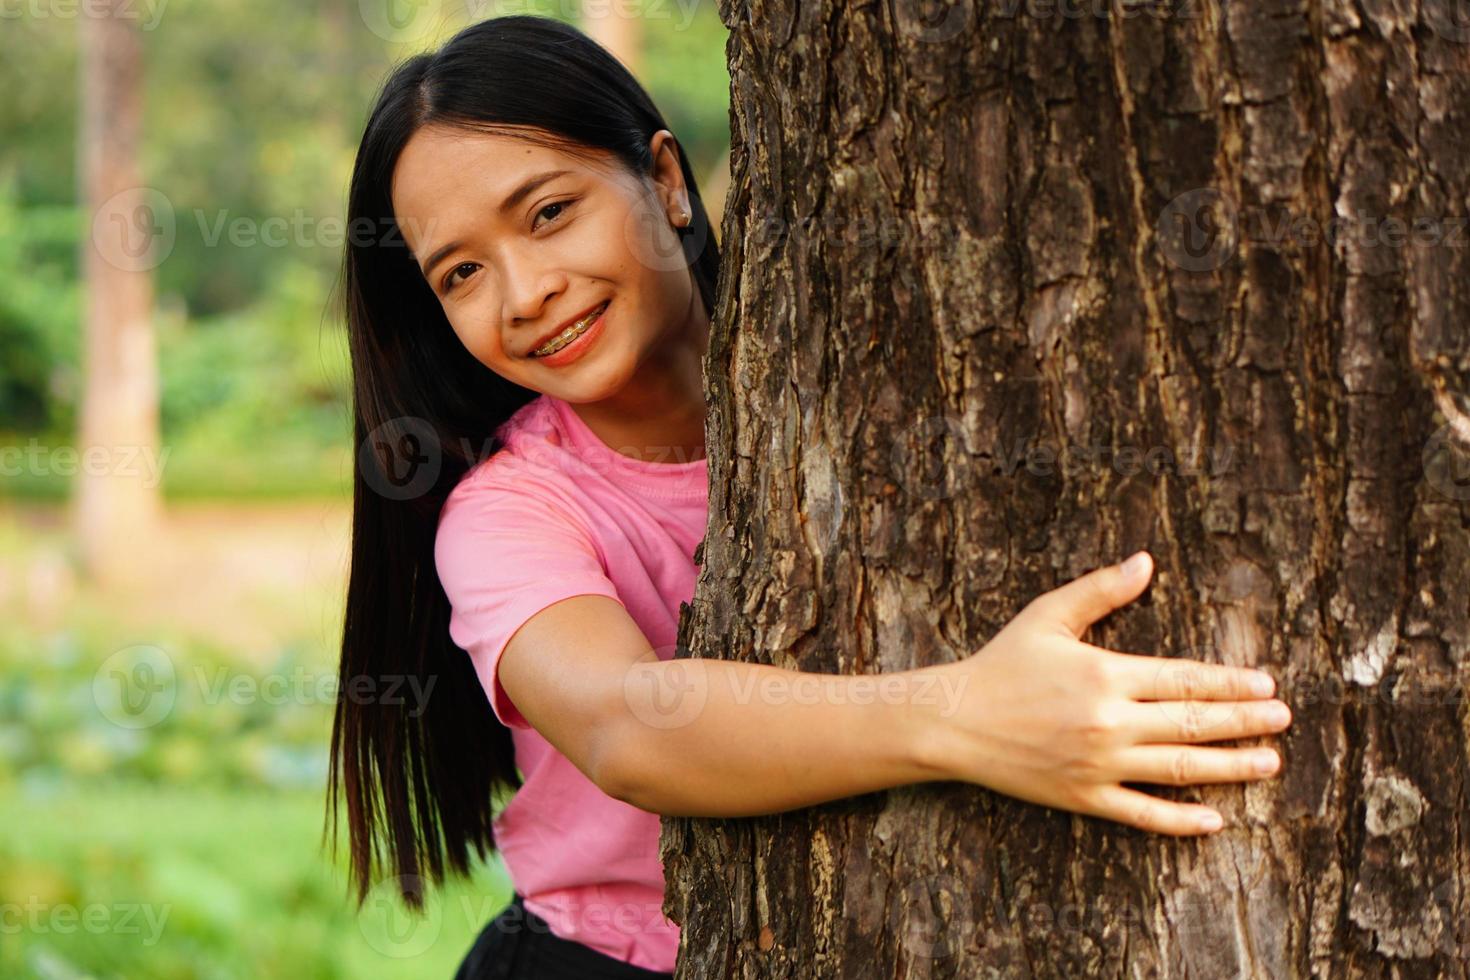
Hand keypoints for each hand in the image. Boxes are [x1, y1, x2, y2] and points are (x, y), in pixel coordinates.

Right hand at [928, 551, 1291, 835]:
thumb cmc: (1002, 664)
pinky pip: (1143, 814)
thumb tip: (1146, 561)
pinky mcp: (1083, 797)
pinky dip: (1181, 820)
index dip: (1231, 683)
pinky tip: (1214, 819)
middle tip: (1283, 721)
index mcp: (1106, 674)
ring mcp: (1098, 764)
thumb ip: (1101, 590)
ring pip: (1181, 770)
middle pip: (1194, 723)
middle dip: (1245, 722)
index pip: (1186, 678)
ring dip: (1231, 768)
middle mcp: (1109, 721)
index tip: (1266, 686)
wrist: (954, 721)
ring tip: (1268, 764)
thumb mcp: (1048, 616)